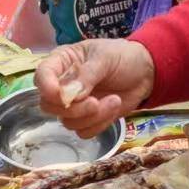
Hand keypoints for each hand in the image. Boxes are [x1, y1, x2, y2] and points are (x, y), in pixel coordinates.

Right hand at [34, 40, 156, 136]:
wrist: (146, 72)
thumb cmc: (123, 57)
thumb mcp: (105, 58)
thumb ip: (87, 75)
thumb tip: (70, 95)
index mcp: (63, 62)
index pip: (42, 76)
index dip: (46, 87)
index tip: (60, 96)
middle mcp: (63, 84)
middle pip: (49, 105)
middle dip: (74, 109)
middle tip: (95, 102)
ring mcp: (74, 104)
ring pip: (67, 122)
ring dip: (92, 116)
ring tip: (114, 100)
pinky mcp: (88, 119)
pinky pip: (83, 132)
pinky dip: (100, 124)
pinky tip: (114, 107)